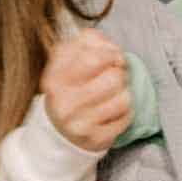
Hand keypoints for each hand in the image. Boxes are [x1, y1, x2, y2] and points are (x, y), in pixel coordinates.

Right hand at [40, 28, 132, 151]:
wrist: (59, 131)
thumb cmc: (70, 89)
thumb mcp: (68, 60)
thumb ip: (88, 42)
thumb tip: (110, 45)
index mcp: (55, 78)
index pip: (94, 57)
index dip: (111, 52)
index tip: (112, 56)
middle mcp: (64, 102)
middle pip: (113, 78)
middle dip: (119, 73)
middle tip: (114, 75)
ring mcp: (79, 123)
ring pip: (123, 98)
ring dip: (124, 93)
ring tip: (113, 94)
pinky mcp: (96, 138)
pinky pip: (126, 117)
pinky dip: (125, 112)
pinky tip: (112, 112)